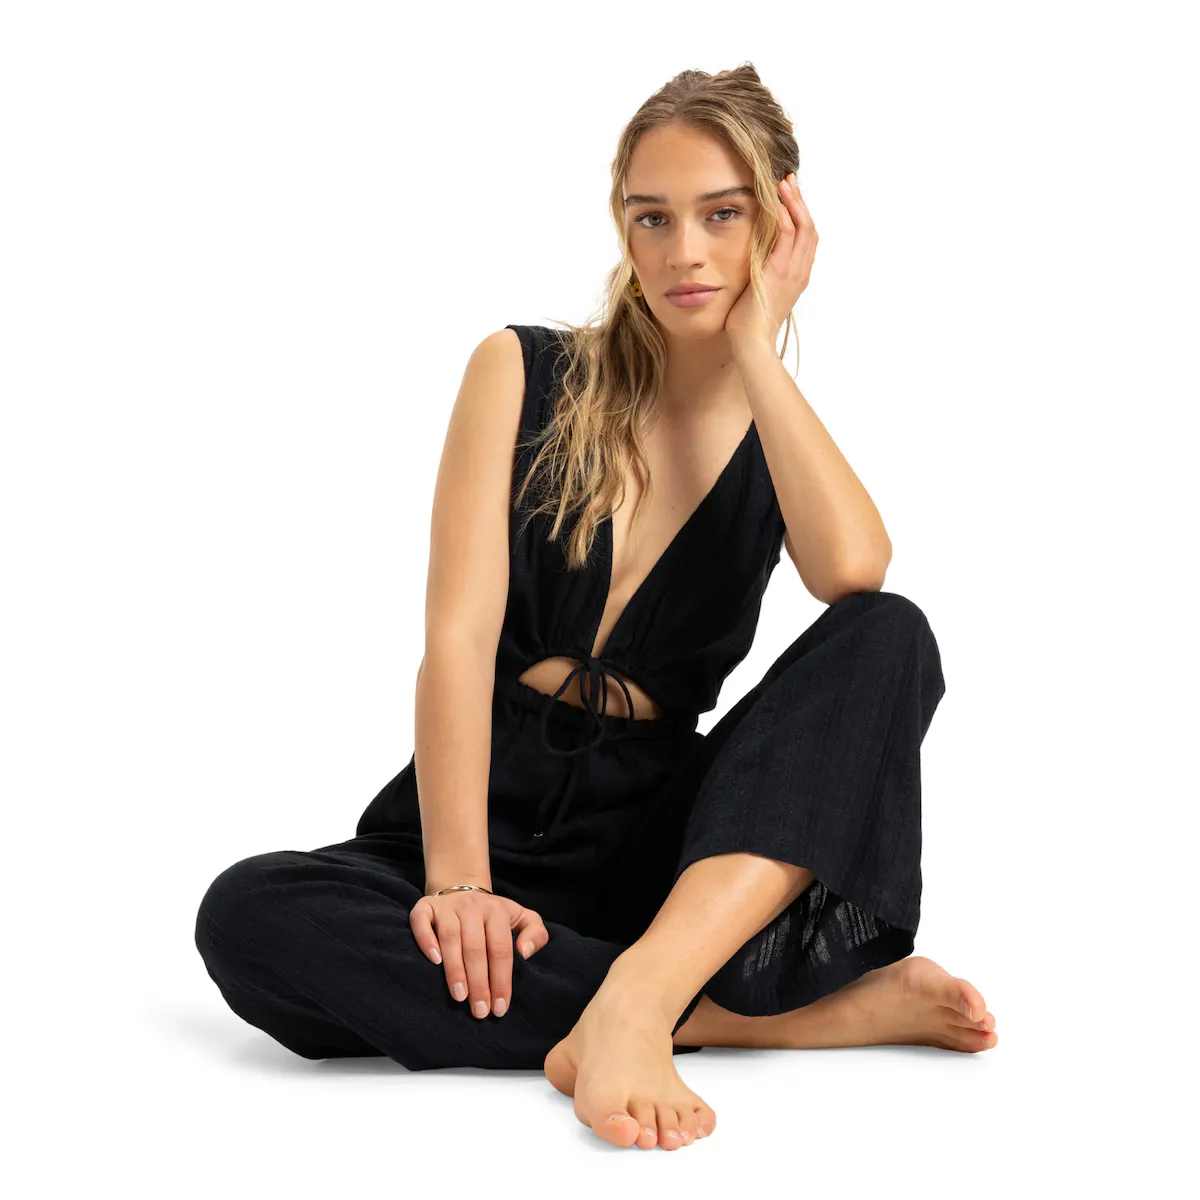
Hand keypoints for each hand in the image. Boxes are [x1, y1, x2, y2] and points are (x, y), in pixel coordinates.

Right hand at [409, 887, 549, 1018]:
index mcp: (497, 911)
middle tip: (479, 1011)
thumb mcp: (521, 917)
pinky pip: (422, 921)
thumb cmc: (492, 915)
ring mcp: (447, 906)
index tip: (499, 1008)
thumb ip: (536, 933)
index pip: (501, 949)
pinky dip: (426, 940)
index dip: (501, 980)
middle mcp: (471, 906)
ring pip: (450, 938)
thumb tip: (525, 952)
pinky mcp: (425, 906)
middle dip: (479, 983)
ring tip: (459, 997)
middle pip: (476, 948)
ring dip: (455, 969)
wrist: (460, 887)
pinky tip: (434, 962)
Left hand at [724, 172, 816, 344]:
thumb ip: (760, 274)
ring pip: (803, 227)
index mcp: (797, 276)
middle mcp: (800, 271)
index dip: (801, 215)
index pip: (806, 238)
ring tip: (785, 183)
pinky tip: (777, 201)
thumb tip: (750, 264)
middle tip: (789, 181)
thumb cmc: (748, 323)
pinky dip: (785, 215)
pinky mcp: (779, 271)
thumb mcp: (758, 293)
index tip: (789, 196)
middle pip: (810, 228)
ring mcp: (793, 271)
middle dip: (801, 202)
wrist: (751, 341)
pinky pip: (787, 236)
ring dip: (795, 202)